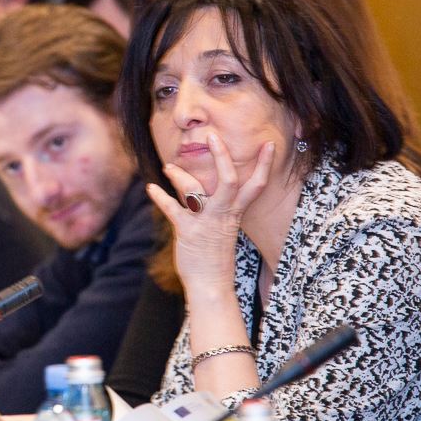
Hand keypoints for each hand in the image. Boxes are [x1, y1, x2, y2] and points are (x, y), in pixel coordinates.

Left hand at [145, 134, 273, 290]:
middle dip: (222, 157)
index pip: (255, 186)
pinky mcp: (188, 232)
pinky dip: (160, 197)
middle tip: (213, 136)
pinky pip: (173, 209)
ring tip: (169, 166)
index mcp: (235, 213)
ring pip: (196, 191)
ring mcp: (206, 223)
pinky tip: (151, 188)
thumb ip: (218, 207)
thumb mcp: (222, 228)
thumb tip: (203, 187)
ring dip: (180, 175)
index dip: (264, 166)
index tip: (269, 144)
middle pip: (229, 181)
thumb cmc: (215, 255)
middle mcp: (223, 215)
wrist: (211, 284)